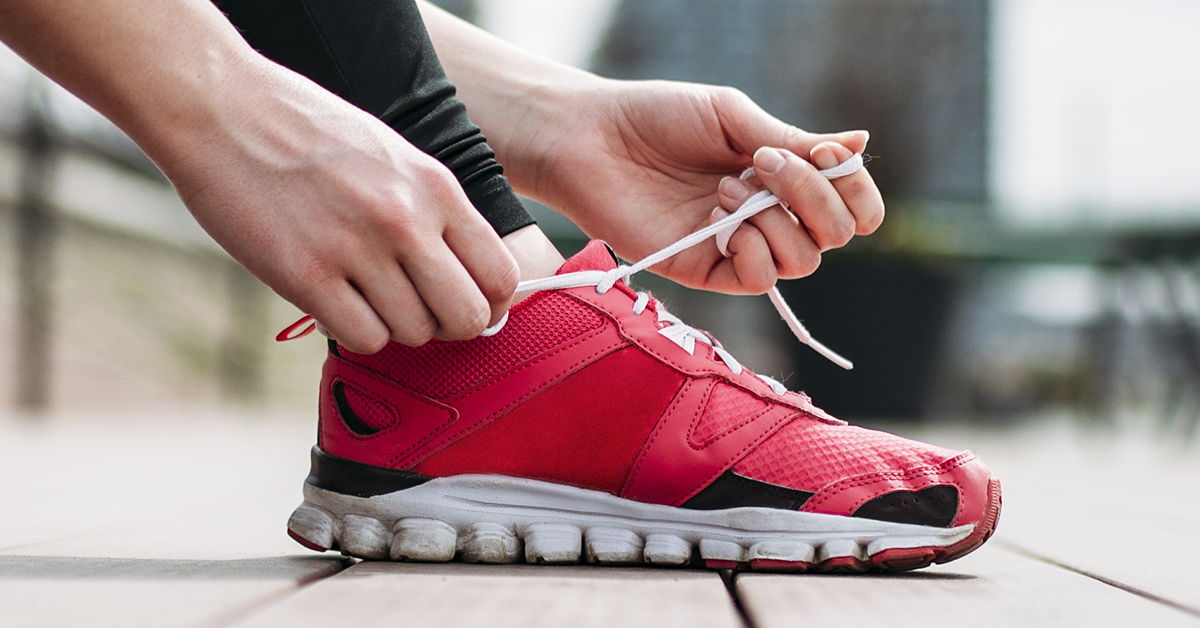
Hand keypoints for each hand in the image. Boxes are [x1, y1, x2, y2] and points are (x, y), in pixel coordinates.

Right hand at [161, 62, 517, 353]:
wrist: (222, 109)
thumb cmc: (309, 134)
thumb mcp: (396, 158)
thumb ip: (436, 214)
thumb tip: (470, 279)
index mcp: (436, 188)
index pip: (501, 276)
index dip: (491, 304)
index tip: (469, 306)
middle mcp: (405, 220)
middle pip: (467, 317)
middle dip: (450, 326)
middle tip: (421, 312)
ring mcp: (356, 249)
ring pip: (414, 334)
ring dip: (395, 326)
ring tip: (367, 294)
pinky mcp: (305, 276)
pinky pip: (363, 339)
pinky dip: (356, 331)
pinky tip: (337, 300)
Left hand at [524, 80, 883, 293]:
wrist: (591, 138)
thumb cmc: (657, 118)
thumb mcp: (733, 118)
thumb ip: (796, 140)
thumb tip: (862, 143)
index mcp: (782, 177)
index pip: (851, 203)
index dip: (853, 186)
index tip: (823, 153)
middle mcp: (768, 215)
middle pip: (835, 235)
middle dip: (815, 197)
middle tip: (765, 163)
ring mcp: (738, 246)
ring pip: (803, 262)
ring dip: (776, 221)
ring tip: (725, 189)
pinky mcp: (705, 270)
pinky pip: (759, 280)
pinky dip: (753, 250)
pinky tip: (719, 218)